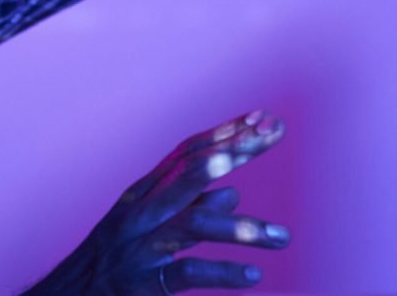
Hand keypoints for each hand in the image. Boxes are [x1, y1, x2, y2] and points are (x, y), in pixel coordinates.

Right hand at [29, 109, 289, 293]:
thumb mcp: (149, 229)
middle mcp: (140, 211)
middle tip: (269, 135)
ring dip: (239, 228)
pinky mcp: (142, 283)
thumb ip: (189, 210)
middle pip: (189, 173)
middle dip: (232, 151)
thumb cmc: (116, 262)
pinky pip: (185, 273)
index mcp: (142, 194)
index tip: (264, 118)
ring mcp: (140, 245)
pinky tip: (253, 276)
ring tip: (281, 237)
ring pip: (191, 225)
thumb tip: (232, 195)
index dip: (224, 134)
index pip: (186, 154)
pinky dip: (221, 273)